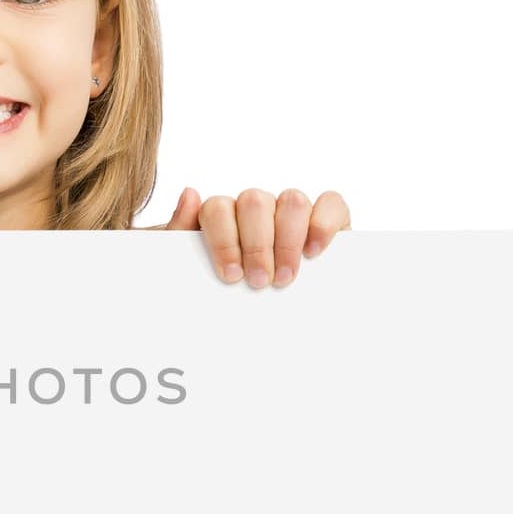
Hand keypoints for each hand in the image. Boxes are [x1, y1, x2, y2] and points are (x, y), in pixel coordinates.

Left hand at [155, 188, 350, 286]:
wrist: (260, 319)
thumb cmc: (222, 290)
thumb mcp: (192, 270)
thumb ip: (181, 233)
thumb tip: (191, 194)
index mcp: (223, 216)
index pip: (218, 208)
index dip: (224, 240)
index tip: (232, 276)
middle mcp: (257, 208)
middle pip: (254, 202)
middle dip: (257, 246)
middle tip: (260, 281)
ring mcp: (291, 211)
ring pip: (292, 200)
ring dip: (288, 241)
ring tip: (285, 277)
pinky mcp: (327, 217)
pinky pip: (331, 203)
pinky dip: (323, 224)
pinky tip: (313, 252)